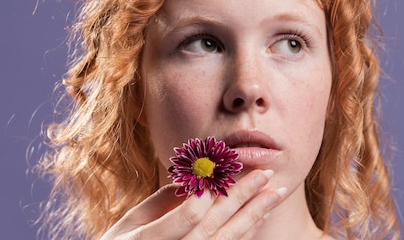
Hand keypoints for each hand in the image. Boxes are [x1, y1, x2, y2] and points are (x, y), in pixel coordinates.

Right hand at [99, 169, 285, 239]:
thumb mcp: (129, 223)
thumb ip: (159, 203)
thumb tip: (192, 179)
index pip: (189, 218)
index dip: (208, 194)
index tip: (223, 170)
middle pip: (214, 227)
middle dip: (241, 198)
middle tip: (265, 173)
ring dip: (253, 215)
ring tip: (274, 193)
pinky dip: (246, 233)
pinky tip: (260, 216)